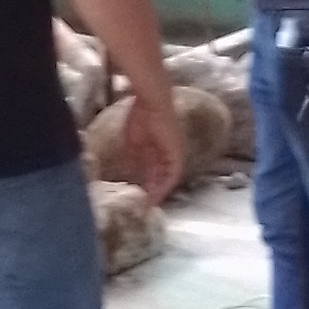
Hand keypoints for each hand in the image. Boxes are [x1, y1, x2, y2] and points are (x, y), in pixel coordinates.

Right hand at [120, 88, 184, 203]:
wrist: (150, 104)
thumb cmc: (139, 117)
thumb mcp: (133, 145)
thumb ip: (135, 160)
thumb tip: (132, 174)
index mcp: (157, 149)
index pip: (154, 171)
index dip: (147, 184)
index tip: (140, 196)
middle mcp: (167, 153)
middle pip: (162, 176)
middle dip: (153, 191)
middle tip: (145, 205)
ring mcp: (173, 153)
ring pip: (168, 178)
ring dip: (160, 191)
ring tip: (151, 204)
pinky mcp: (177, 154)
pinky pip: (173, 174)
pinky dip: (166, 186)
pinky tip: (157, 195)